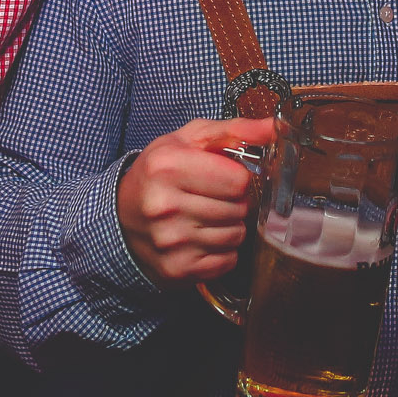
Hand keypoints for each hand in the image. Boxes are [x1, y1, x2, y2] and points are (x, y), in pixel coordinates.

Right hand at [116, 118, 271, 285]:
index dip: (236, 177)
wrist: (121, 217)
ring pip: (236, 236)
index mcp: (167, 166)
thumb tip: (276, 127)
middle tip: (213, 198)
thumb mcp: (189, 140)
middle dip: (234, 202)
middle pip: (239, 209)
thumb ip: (235, 130)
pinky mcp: (177, 269)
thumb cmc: (160, 174)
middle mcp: (165, 205)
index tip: (221, 177)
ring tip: (207, 217)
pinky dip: (222, 251)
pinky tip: (202, 239)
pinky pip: (228, 261)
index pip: (238, 180)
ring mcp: (170, 241)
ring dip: (230, 226)